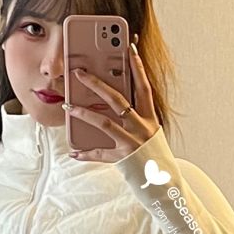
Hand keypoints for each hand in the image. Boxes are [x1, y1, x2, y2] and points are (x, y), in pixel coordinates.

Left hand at [68, 41, 159, 161]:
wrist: (165, 185)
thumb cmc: (153, 155)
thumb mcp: (149, 132)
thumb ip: (135, 117)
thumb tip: (113, 102)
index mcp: (150, 118)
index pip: (144, 87)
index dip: (137, 67)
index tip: (130, 47)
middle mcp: (142, 128)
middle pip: (117, 100)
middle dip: (97, 84)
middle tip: (79, 73)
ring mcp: (132, 143)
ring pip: (104, 123)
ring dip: (83, 114)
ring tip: (67, 107)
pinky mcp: (123, 159)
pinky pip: (100, 154)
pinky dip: (86, 153)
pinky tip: (73, 151)